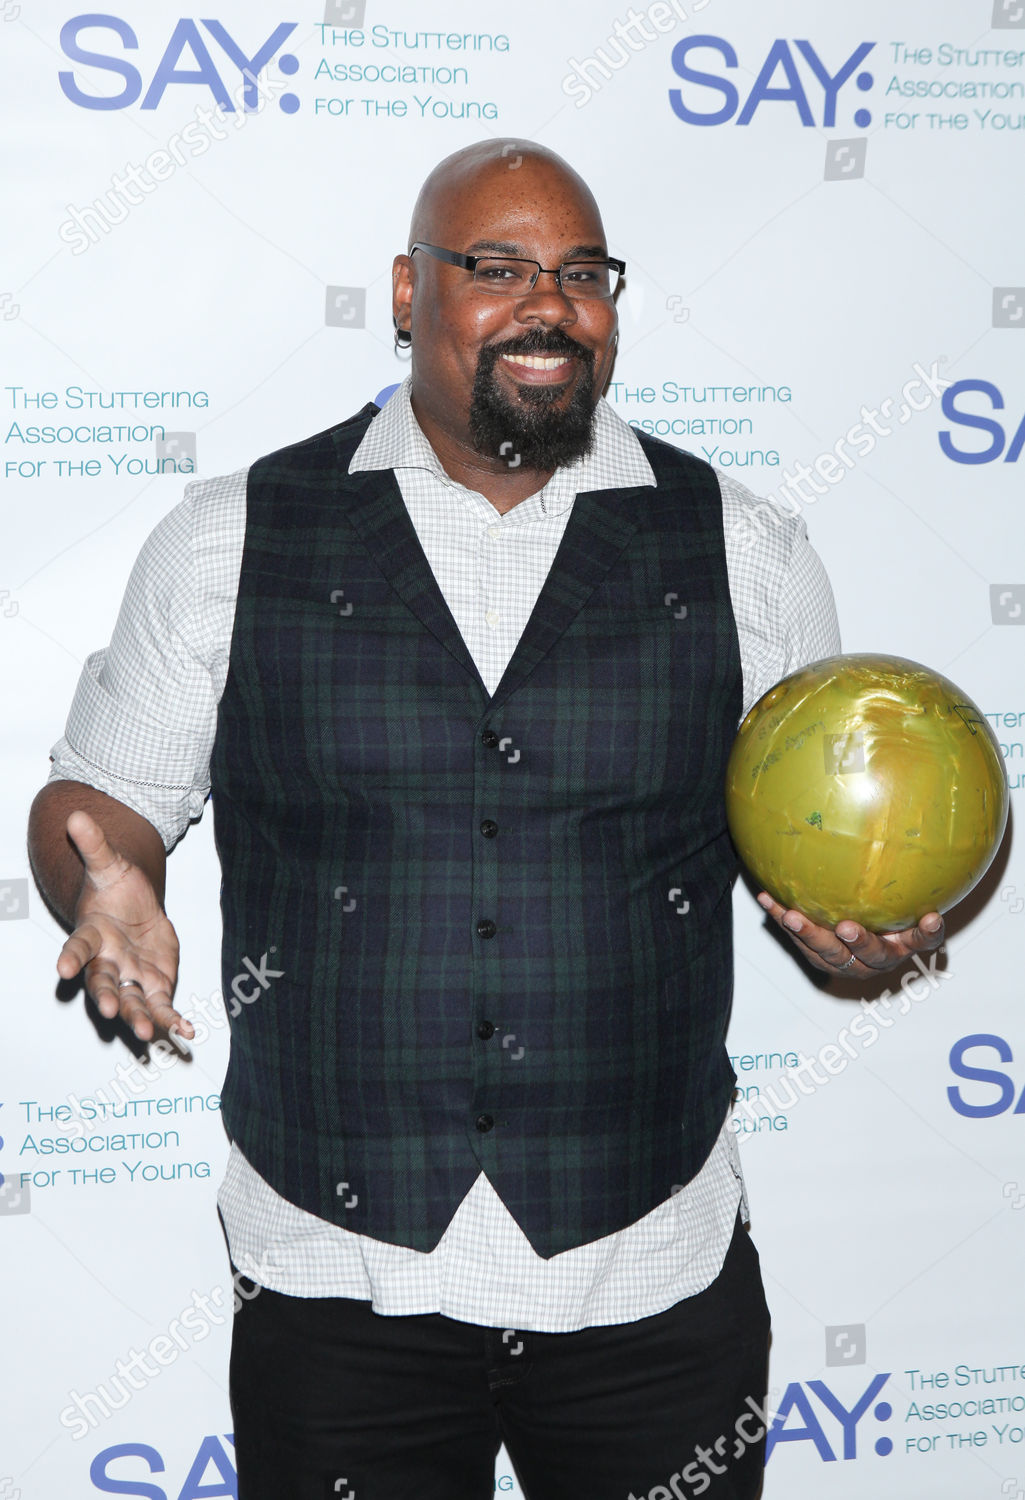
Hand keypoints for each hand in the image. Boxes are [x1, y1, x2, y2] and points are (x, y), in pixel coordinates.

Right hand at [56, 810, 192, 1042]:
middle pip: (103, 982)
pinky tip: (185, 1034)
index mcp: (93, 934)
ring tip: (147, 1034)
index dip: (72, 956)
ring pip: (132, 1000)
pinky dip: (172, 1021)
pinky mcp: (155, 986)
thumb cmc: (116, 888)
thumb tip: (77, 814)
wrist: (136, 907)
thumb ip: (94, 845)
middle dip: (106, 996)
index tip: (63, 968)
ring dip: (138, 1017)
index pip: (79, 946)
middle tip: (110, 1011)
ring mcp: (132, 977)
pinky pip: (161, 1006)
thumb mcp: (109, 863)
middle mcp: (108, 962)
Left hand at [756, 890, 944, 978]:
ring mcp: (841, 962)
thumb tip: (934, 914)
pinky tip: (768, 899)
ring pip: (823, 951)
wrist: (857, 946)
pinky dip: (781, 917)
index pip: (917, 943)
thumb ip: (920, 922)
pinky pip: (797, 938)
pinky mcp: (817, 956)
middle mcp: (869, 963)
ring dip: (806, 933)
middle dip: (853, 941)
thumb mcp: (905, 924)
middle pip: (861, 954)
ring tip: (792, 916)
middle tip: (846, 927)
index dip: (923, 934)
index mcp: (898, 951)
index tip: (929, 919)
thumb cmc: (887, 930)